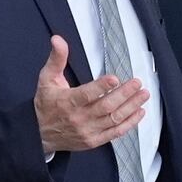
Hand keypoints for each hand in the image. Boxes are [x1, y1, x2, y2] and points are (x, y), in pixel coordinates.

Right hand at [35, 36, 148, 154]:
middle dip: (125, 94)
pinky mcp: (94, 140)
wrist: (39, 133)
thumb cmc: (46, 105)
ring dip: (131, 106)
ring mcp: (88, 131)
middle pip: (106, 106)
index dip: (102, 87)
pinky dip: (130, 123)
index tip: (115, 79)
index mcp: (68, 102)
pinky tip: (139, 112)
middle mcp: (79, 118)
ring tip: (143, 95)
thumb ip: (56, 59)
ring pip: (114, 119)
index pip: (87, 94)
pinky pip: (115, 133)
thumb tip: (58, 40)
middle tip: (137, 83)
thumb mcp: (47, 79)